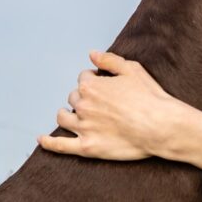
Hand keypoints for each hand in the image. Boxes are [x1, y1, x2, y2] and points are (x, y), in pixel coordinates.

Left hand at [37, 50, 182, 160]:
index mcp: (91, 85)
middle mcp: (83, 105)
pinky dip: (48, 142)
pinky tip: (42, 139)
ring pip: (64, 118)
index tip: (104, 84)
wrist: (160, 125)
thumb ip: (109, 60)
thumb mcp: (132, 69)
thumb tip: (92, 54)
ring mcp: (83, 127)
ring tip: (69, 114)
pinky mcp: (87, 147)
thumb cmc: (150, 97)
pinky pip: (60, 145)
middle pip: (74, 97)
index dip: (94, 79)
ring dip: (65, 114)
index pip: (84, 78)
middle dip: (82, 97)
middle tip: (98, 102)